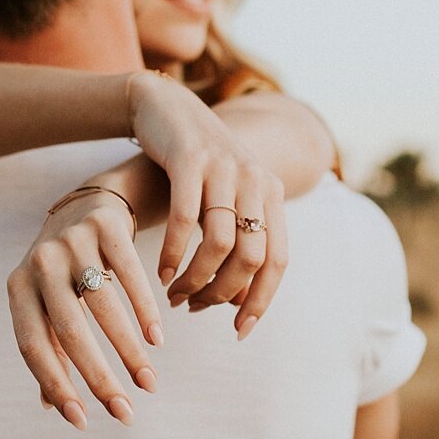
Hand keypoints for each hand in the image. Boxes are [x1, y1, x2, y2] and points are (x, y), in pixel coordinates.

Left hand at [7, 190, 163, 428]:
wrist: (89, 206)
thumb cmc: (65, 271)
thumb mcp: (47, 304)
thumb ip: (49, 349)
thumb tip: (50, 406)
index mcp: (18, 289)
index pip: (32, 345)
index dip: (55, 385)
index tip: (82, 421)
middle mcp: (40, 264)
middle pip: (69, 331)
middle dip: (98, 378)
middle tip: (125, 413)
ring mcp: (71, 242)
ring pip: (104, 306)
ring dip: (129, 351)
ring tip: (148, 383)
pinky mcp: (105, 226)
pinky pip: (129, 274)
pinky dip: (145, 309)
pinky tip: (157, 339)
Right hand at [126, 72, 290, 334]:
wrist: (166, 107)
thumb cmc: (194, 167)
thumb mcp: (223, 203)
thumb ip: (235, 245)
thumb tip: (238, 301)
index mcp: (271, 193)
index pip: (278, 261)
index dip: (261, 300)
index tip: (239, 331)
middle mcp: (255, 179)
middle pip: (251, 257)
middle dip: (222, 293)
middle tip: (193, 307)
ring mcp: (225, 167)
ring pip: (220, 243)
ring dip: (195, 278)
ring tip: (174, 294)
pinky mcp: (192, 158)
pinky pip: (186, 219)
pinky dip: (173, 253)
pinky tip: (160, 273)